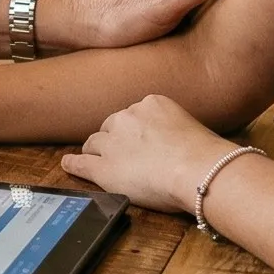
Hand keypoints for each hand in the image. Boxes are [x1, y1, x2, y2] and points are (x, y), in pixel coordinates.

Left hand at [59, 94, 239, 213]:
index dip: (133, 131)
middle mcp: (127, 117)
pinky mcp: (104, 168)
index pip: (133, 115)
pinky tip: (69, 165)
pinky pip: (82, 164)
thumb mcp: (191, 126)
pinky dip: (74, 164)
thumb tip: (176, 140)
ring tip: (99, 161)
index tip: (139, 141)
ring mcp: (112, 142)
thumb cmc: (204, 155)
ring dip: (98, 152)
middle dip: (115, 140)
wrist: (198, 170)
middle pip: (110, 127)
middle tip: (125, 155)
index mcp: (150, 103)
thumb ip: (174, 128)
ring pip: (95, 144)